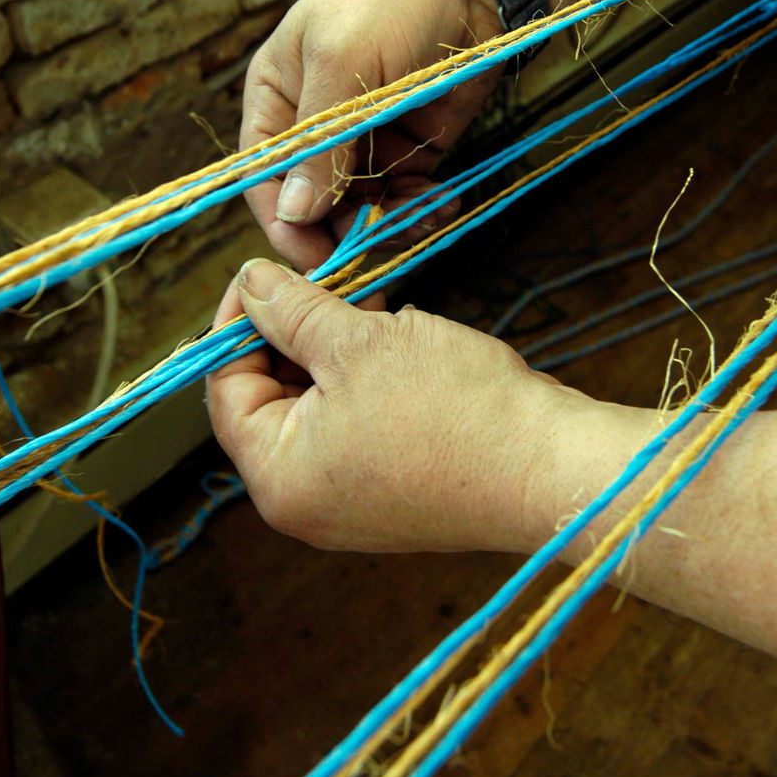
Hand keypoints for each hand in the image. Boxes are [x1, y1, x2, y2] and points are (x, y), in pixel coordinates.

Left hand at [206, 258, 591, 552]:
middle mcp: (307, 501)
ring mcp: (355, 501)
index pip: (225, 390)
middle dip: (294, 334)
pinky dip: (370, 380)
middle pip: (271, 398)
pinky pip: (360, 424)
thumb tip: (250, 282)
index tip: (263, 275)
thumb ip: (293, 311)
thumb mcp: (359, 343)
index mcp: (279, 476)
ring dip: (338, 351)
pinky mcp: (397, 490)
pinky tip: (404, 345)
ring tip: (374, 310)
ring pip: (321, 406)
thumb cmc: (452, 410)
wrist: (551, 468)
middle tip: (327, 283)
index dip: (238, 324)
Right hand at [240, 0, 503, 273]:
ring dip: (387, 223)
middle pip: (312, 202)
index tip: (309, 254)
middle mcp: (316, 125)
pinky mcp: (412, 150)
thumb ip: (318, 142)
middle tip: (371, 249)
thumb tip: (292, 211)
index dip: (280, 219)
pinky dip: (420, 210)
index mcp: (279, 96)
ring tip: (421, 217)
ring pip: (360, 208)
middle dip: (339, 229)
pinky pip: (405, 197)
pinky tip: (443, 205)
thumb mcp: (342, 63)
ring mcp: (366, 140)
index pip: (262, 174)